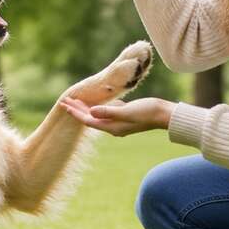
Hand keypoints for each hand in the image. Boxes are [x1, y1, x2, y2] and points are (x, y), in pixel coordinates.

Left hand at [59, 96, 174, 136]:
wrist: (164, 114)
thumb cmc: (147, 112)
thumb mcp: (127, 112)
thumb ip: (109, 112)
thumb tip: (91, 112)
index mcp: (112, 127)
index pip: (88, 120)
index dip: (75, 112)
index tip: (64, 104)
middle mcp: (114, 127)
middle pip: (90, 118)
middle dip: (77, 109)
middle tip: (64, 101)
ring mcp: (119, 122)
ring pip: (98, 114)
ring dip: (86, 108)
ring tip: (75, 101)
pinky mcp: (125, 115)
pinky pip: (107, 111)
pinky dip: (98, 106)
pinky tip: (94, 102)